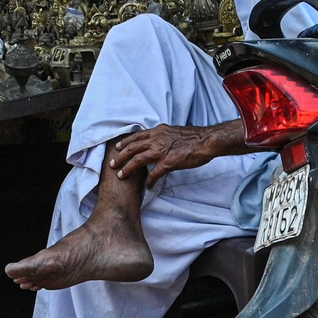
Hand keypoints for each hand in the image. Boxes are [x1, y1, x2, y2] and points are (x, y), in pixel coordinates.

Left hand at [105, 123, 224, 182]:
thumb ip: (164, 136)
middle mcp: (156, 140)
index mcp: (158, 132)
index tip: (118, 147)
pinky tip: (148, 186)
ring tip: (121, 175)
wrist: (205, 141)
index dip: (126, 142)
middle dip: (120, 157)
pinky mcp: (168, 162)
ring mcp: (161, 151)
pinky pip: (155, 173)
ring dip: (128, 168)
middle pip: (132, 148)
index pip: (137, 136)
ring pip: (138, 160)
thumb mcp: (174, 131)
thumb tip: (159, 141)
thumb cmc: (194, 137)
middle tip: (112, 164)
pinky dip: (150, 180)